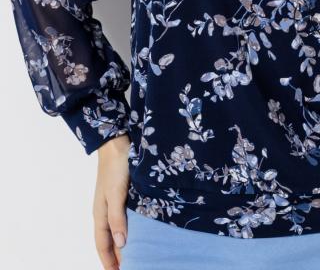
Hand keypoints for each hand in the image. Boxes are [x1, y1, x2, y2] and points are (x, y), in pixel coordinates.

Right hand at [93, 134, 130, 269]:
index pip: (102, 245)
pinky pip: (123, 218)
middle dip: (115, 256)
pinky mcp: (122, 193)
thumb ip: (117, 218)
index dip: (109, 261)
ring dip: (122, 243)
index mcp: (100, 214)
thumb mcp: (116, 194)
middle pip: (108, 240)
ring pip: (116, 230)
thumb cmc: (115, 167)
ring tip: (135, 255)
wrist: (117, 141)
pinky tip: (139, 230)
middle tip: (128, 267)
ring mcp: (113, 202)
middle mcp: (105, 210)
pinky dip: (128, 229)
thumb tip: (120, 244)